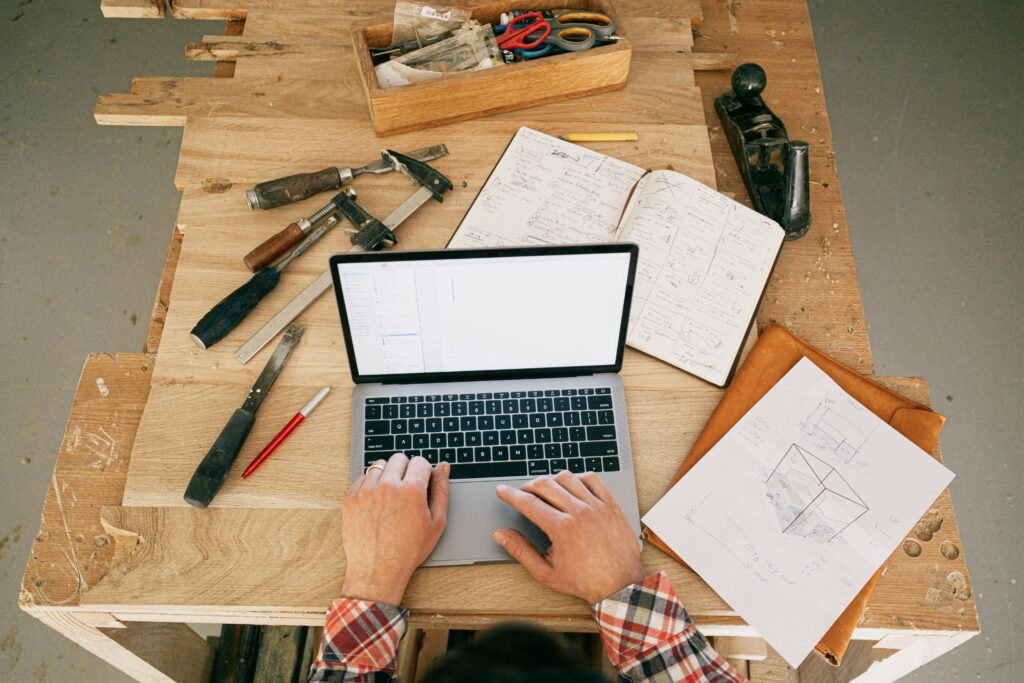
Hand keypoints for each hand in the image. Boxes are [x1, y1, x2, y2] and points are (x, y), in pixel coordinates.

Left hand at [342, 453, 449, 603]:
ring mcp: (366, 491)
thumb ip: (441, 490)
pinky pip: (362, 477)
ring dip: (387, 475)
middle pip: (399, 458)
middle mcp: (387, 486)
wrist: (377, 571)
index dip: (424, 473)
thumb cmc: (408, 551)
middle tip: (407, 490)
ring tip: (391, 496)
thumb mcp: (436, 523)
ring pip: (379, 465)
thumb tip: (443, 467)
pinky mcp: (351, 498)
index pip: (420, 461)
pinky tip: (377, 502)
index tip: (421, 484)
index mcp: (411, 490)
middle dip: (406, 470)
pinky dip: (370, 484)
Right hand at [494, 471, 644, 603]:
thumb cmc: (585, 581)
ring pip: (567, 477)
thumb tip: (502, 535)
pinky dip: (578, 478)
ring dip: (552, 480)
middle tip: (523, 493)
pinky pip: (592, 479)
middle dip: (528, 486)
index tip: (502, 490)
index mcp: (562, 528)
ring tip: (546, 490)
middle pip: (545, 485)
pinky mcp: (611, 505)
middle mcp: (579, 512)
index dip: (511, 494)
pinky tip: (572, 485)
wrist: (620, 585)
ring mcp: (597, 506)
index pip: (528, 502)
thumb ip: (521, 551)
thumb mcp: (546, 572)